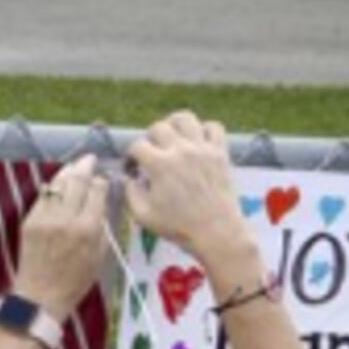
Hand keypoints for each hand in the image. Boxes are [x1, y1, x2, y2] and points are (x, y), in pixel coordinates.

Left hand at [10, 154, 109, 312]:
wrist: (40, 296)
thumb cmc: (76, 281)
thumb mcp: (100, 255)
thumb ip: (102, 224)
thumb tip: (102, 199)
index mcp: (87, 229)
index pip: (97, 190)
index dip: (101, 181)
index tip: (103, 178)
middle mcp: (66, 220)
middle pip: (77, 181)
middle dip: (85, 167)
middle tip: (90, 159)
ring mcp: (45, 219)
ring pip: (58, 184)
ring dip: (68, 172)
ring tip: (76, 166)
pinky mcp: (29, 222)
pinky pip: (43, 197)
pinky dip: (52, 188)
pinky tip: (58, 185)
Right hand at [123, 111, 252, 265]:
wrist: (215, 230)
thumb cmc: (178, 226)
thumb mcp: (143, 215)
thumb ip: (130, 192)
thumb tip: (128, 178)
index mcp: (160, 165)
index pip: (137, 145)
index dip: (130, 155)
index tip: (133, 167)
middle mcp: (180, 150)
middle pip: (159, 126)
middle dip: (150, 138)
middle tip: (152, 153)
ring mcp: (203, 148)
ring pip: (185, 118)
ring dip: (175, 124)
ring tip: (173, 137)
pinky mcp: (220, 152)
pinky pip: (214, 127)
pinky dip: (204, 129)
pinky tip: (198, 141)